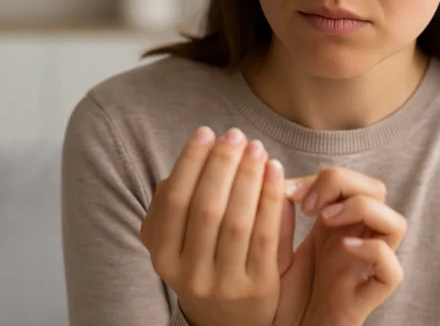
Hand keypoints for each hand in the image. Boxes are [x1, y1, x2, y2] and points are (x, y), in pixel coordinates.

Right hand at [139, 127, 290, 325]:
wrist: (229, 320)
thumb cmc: (206, 264)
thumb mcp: (179, 240)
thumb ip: (179, 204)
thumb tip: (198, 157)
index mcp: (164, 256)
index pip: (174, 200)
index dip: (190, 163)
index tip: (206, 133)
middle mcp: (189, 273)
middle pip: (207, 208)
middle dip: (222, 165)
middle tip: (235, 135)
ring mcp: (225, 283)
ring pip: (237, 221)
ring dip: (248, 177)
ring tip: (256, 149)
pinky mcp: (258, 287)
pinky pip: (266, 235)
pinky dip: (271, 199)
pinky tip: (276, 172)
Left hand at [283, 168, 407, 325]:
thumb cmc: (285, 291)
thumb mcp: (275, 246)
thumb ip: (278, 215)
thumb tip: (278, 179)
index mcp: (338, 223)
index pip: (350, 180)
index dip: (325, 177)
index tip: (290, 192)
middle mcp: (358, 238)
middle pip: (377, 190)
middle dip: (344, 184)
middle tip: (309, 206)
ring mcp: (367, 265)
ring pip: (396, 223)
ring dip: (363, 210)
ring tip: (325, 220)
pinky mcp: (369, 293)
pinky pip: (393, 270)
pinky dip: (373, 252)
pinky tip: (343, 248)